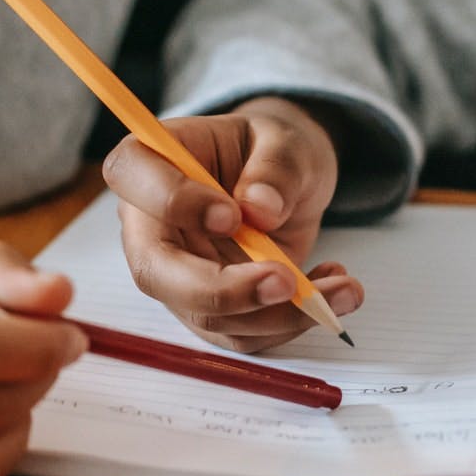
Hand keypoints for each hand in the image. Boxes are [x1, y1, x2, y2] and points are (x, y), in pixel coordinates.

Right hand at [102, 96, 364, 352]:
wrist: (287, 181)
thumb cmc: (271, 151)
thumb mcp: (285, 140)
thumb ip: (275, 167)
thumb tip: (260, 208)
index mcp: (150, 163)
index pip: (133, 179)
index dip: (173, 201)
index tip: (231, 214)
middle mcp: (150, 226)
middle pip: (156, 271)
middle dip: (222, 290)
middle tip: (286, 281)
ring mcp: (177, 276)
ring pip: (207, 316)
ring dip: (278, 315)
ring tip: (342, 289)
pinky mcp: (211, 310)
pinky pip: (242, 335)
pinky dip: (291, 323)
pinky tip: (329, 290)